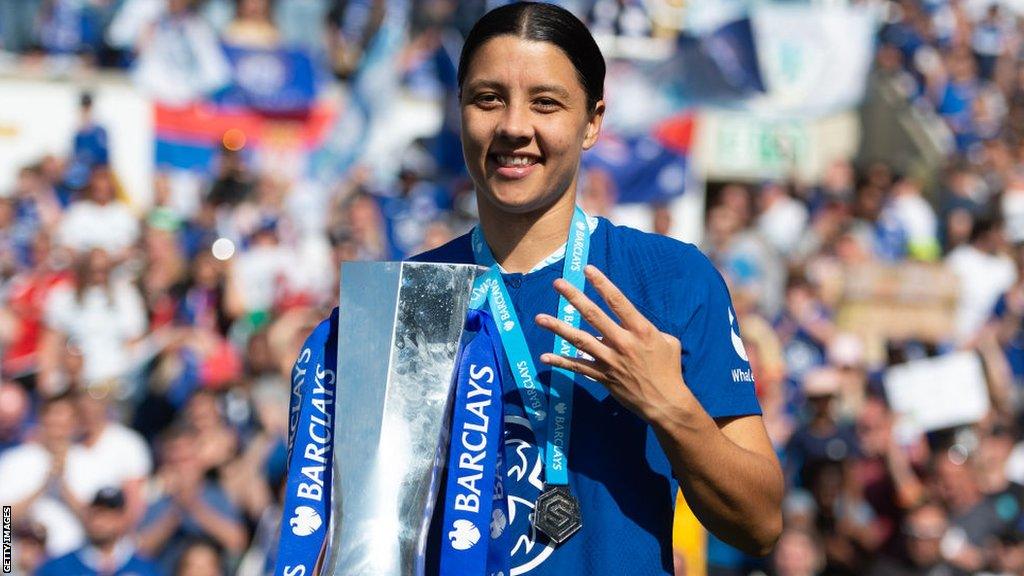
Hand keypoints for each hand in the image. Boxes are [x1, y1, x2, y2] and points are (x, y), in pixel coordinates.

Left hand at [535, 265, 693, 423]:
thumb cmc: (669, 369)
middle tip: (558, 283)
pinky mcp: (603, 376)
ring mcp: (610, 360)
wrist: (665, 402)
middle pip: (594, 315)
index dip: (602, 284)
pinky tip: (544, 356)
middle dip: (575, 297)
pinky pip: (578, 367)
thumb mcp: (668, 341)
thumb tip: (632, 324)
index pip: (618, 301)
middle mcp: (622, 342)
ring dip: (558, 328)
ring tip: (540, 318)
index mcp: (640, 330)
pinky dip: (561, 361)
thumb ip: (648, 329)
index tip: (588, 269)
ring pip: (579, 340)